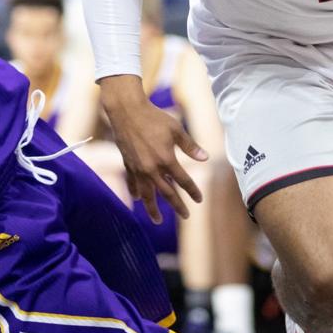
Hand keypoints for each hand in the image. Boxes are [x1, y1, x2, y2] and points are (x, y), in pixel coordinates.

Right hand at [101, 77, 207, 223]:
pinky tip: (137, 198)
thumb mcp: (176, 129)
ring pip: (147, 194)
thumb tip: (205, 158)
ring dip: (152, 208)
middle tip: (186, 216)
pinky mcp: (128, 164)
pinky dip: (135, 191)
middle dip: (177, 205)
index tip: (199, 200)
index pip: (183, 181)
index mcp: (166, 159)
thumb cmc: (154, 117)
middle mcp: (152, 168)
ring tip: (157, 220)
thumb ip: (190, 146)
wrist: (127, 111)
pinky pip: (132, 183)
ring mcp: (138, 169)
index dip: (192, 191)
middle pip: (167, 193)